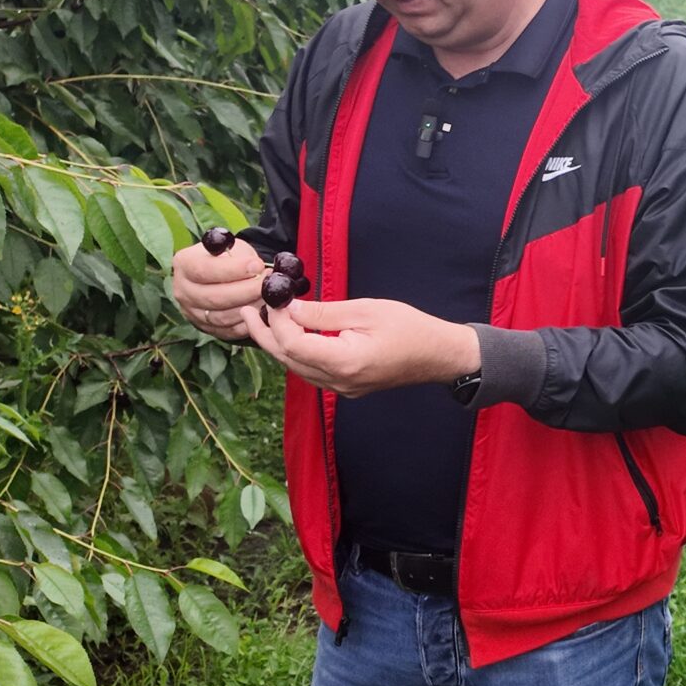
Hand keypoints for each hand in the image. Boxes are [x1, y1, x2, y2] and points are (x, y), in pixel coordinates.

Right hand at [170, 239, 267, 340]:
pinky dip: (248, 323)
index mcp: (184, 263)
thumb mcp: (231, 248)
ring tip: (269, 297)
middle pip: (213, 297)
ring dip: (249, 308)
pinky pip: (228, 331)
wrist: (223, 275)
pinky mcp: (205, 328)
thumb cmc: (229, 258)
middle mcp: (182, 290)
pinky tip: (262, 311)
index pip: (204, 270)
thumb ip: (240, 256)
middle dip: (246, 291)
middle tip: (268, 284)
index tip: (258, 265)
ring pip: (221, 317)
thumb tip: (256, 267)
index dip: (233, 270)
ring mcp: (192, 312)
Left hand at [242, 296, 480, 397]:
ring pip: (296, 368)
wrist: (439, 355)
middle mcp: (338, 381)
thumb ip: (323, 312)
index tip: (272, 297)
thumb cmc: (409, 327)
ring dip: (277, 345)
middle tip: (247, 311)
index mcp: (343, 361)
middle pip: (288, 360)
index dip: (277, 321)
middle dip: (265, 335)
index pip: (294, 344)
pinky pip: (310, 372)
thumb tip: (288, 308)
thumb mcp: (365, 310)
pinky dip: (295, 354)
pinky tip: (290, 336)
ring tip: (261, 321)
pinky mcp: (346, 387)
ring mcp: (342, 388)